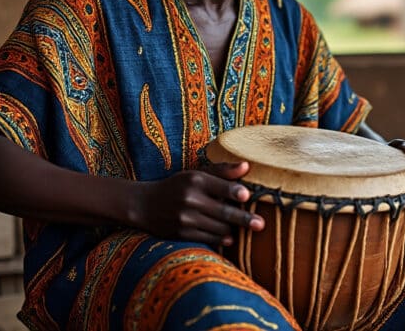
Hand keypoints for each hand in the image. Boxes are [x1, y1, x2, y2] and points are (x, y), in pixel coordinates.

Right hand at [130, 162, 263, 245]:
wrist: (144, 205)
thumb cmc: (177, 186)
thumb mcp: (196, 174)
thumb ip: (222, 170)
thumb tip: (247, 166)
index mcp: (195, 180)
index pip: (221, 186)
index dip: (235, 191)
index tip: (247, 195)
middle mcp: (190, 199)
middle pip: (224, 211)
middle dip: (244, 219)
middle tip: (261, 224)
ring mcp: (185, 219)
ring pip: (218, 228)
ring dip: (233, 229)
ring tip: (247, 228)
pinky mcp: (181, 234)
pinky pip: (208, 239)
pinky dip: (221, 239)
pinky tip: (230, 238)